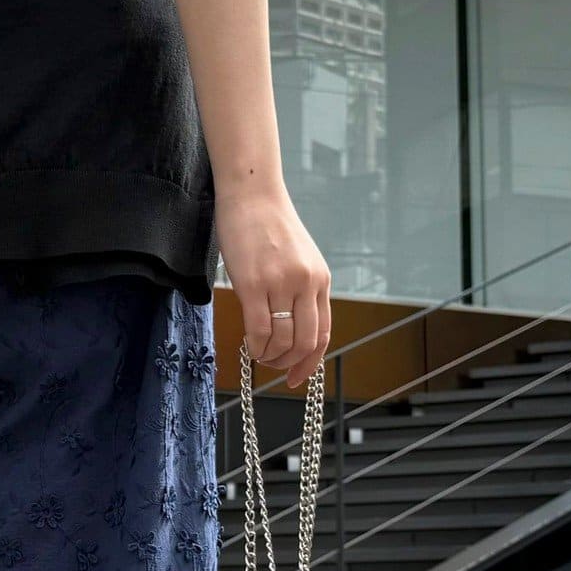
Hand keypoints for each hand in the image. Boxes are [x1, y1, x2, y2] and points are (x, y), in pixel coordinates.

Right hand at [215, 185, 330, 387]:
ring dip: (269, 356)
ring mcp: (281, 283)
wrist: (251, 194)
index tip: (295, 376)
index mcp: (320, 279)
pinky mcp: (253, 283)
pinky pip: (259, 329)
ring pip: (282, 339)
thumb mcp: (298, 259)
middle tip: (271, 366)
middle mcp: (306, 283)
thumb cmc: (268, 226)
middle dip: (288, 363)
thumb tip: (292, 326)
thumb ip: (301, 289)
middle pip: (305, 341)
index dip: (309, 362)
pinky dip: (254, 346)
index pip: (323, 333)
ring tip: (257, 354)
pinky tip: (248, 346)